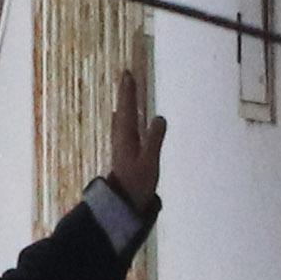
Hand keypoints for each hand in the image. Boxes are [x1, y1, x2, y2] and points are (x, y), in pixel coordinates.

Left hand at [105, 67, 163, 215]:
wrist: (123, 205)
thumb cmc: (137, 184)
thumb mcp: (149, 162)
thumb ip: (155, 139)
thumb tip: (159, 117)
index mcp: (126, 137)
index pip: (127, 109)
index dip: (128, 92)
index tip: (128, 74)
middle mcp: (121, 139)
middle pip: (122, 111)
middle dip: (125, 94)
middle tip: (126, 76)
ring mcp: (121, 147)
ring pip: (121, 120)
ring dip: (124, 105)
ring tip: (124, 93)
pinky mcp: (123, 155)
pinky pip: (123, 129)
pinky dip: (123, 119)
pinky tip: (121, 120)